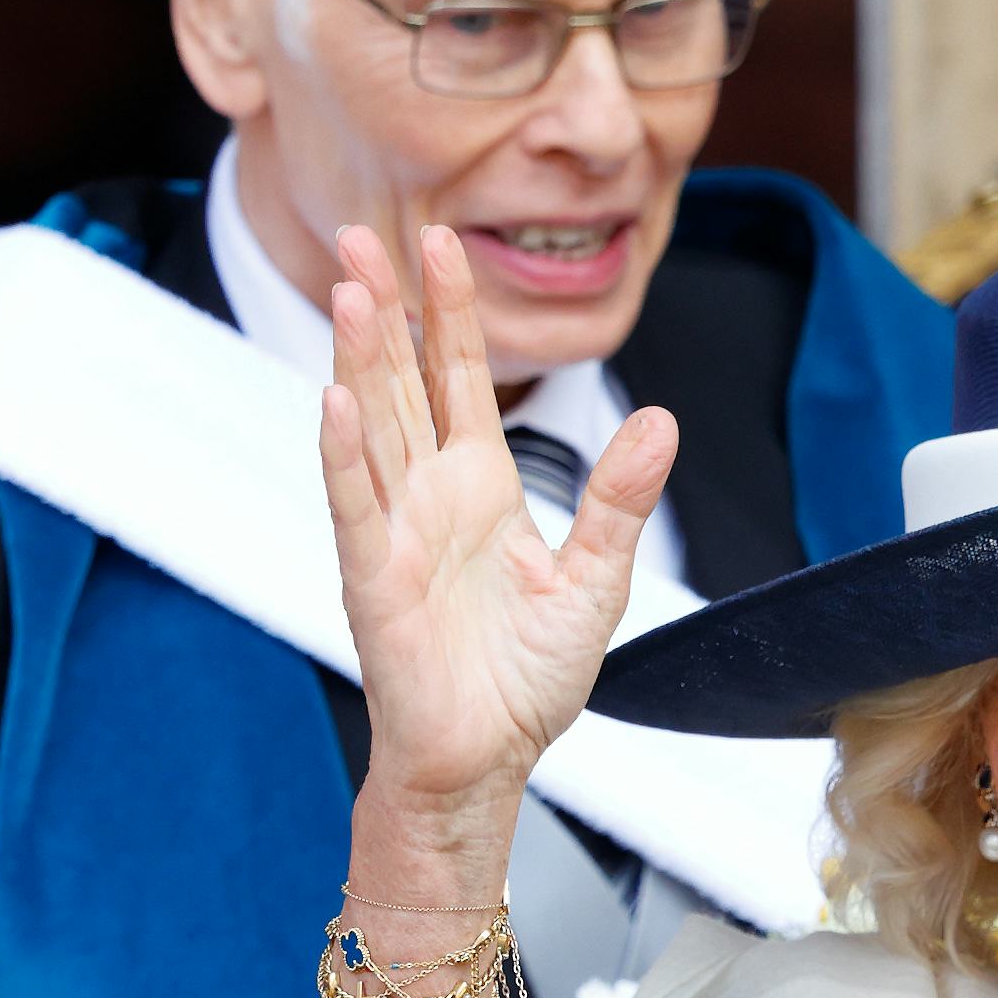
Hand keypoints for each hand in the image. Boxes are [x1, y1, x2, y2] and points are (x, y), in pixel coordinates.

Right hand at [317, 222, 672, 877]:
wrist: (485, 764)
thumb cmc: (522, 685)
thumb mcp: (593, 583)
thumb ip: (619, 501)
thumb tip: (660, 422)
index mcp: (480, 490)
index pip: (459, 379)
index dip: (450, 311)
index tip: (439, 241)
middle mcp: (429, 500)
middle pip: (401, 383)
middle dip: (384, 308)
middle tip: (361, 232)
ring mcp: (395, 536)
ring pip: (371, 427)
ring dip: (357, 358)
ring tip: (349, 287)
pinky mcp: (374, 584)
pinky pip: (355, 508)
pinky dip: (343, 456)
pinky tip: (336, 400)